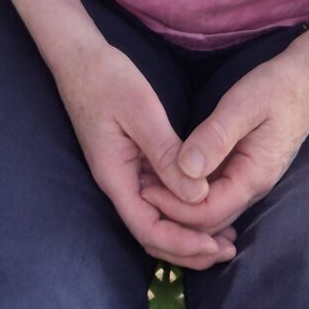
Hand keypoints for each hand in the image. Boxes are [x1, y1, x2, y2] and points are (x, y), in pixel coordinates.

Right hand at [48, 32, 237, 269]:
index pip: (148, 228)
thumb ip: (167, 154)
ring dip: (188, 232)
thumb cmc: (107, 78)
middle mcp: (118, 183)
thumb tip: (199, 195)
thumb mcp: (141, 111)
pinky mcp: (132, 162)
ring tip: (225, 237)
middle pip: (152, 234)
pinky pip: (158, 197)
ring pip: (156, 218)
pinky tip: (207, 204)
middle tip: (228, 251)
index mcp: (115, 176)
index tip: (214, 244)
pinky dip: (183, 207)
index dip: (181, 243)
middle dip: (188, 249)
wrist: (80, 57)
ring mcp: (125, 174)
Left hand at [138, 41, 308, 234]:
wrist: (307, 81)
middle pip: (206, 222)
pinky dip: (189, 193)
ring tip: (145, 185)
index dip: (173, 207)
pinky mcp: (243, 172)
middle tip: (135, 191)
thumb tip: (185, 169)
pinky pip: (213, 195)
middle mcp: (252, 189)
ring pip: (209, 212)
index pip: (207, 213)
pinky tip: (166, 176)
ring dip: (178, 206)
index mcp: (253, 177)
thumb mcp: (243, 105)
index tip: (142, 187)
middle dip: (171, 214)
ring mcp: (248, 182)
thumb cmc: (277, 88)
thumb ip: (215, 137)